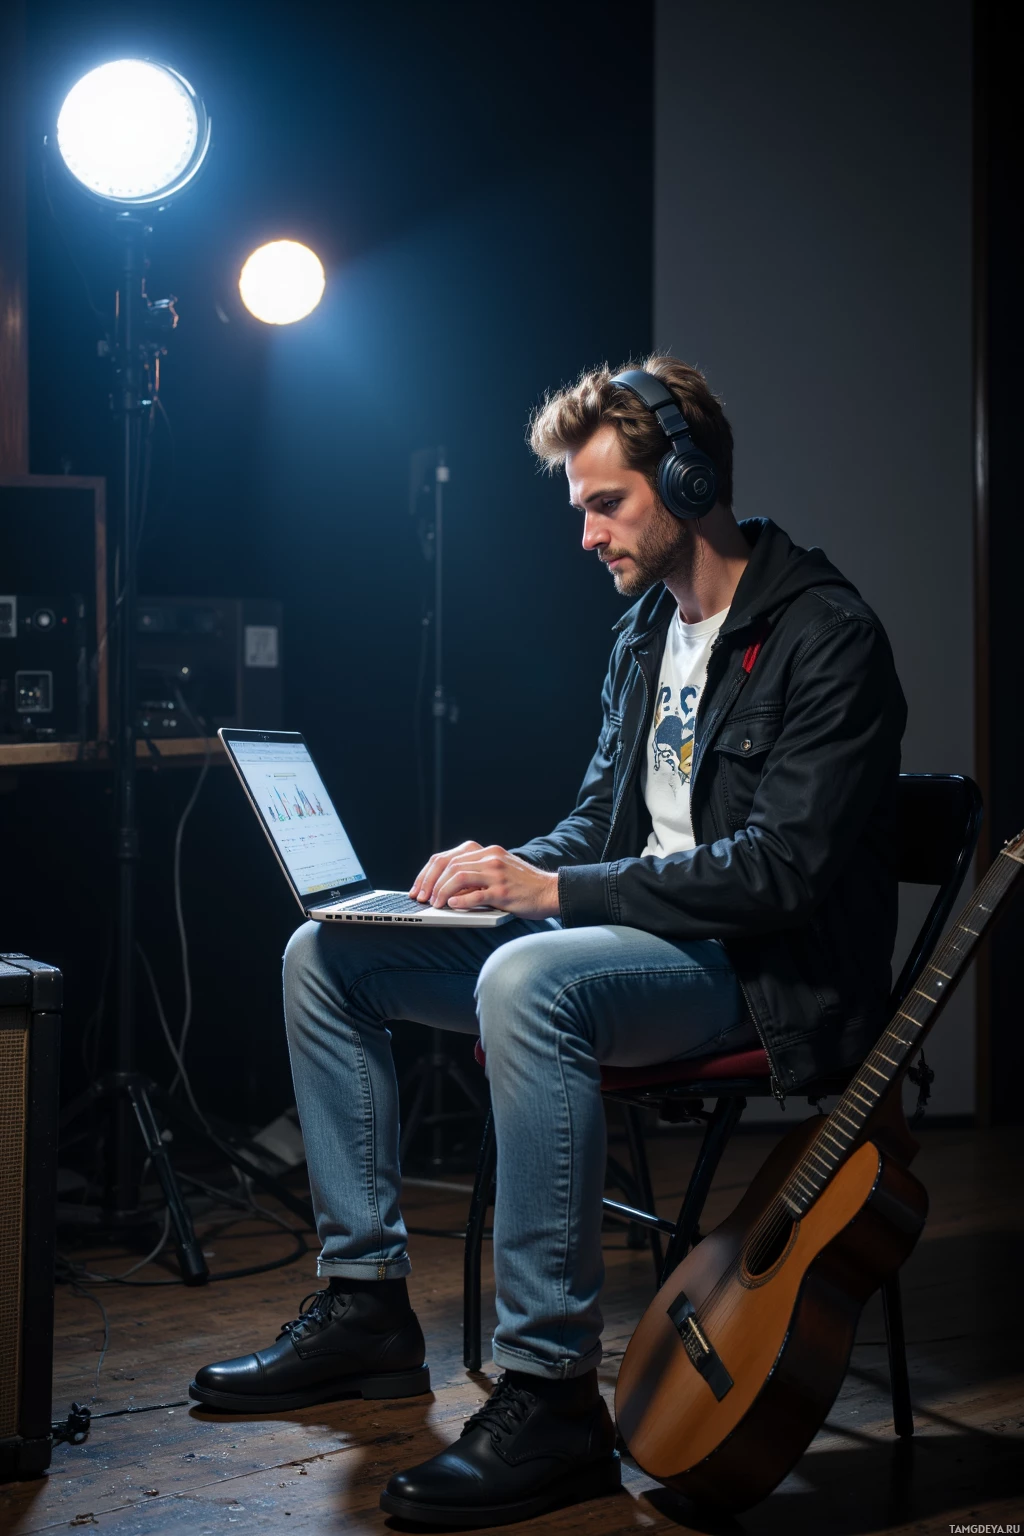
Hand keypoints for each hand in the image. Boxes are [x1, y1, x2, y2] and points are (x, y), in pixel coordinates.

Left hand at [410, 843, 559, 918]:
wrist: (550, 891)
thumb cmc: (522, 886)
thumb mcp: (498, 870)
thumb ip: (475, 873)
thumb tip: (445, 888)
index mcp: (487, 851)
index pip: (448, 857)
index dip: (428, 873)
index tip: (418, 887)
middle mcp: (490, 858)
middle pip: (449, 865)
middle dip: (430, 883)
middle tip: (422, 898)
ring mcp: (497, 873)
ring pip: (458, 877)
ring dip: (441, 891)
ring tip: (435, 904)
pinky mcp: (503, 891)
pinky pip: (476, 894)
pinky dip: (460, 900)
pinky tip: (451, 905)